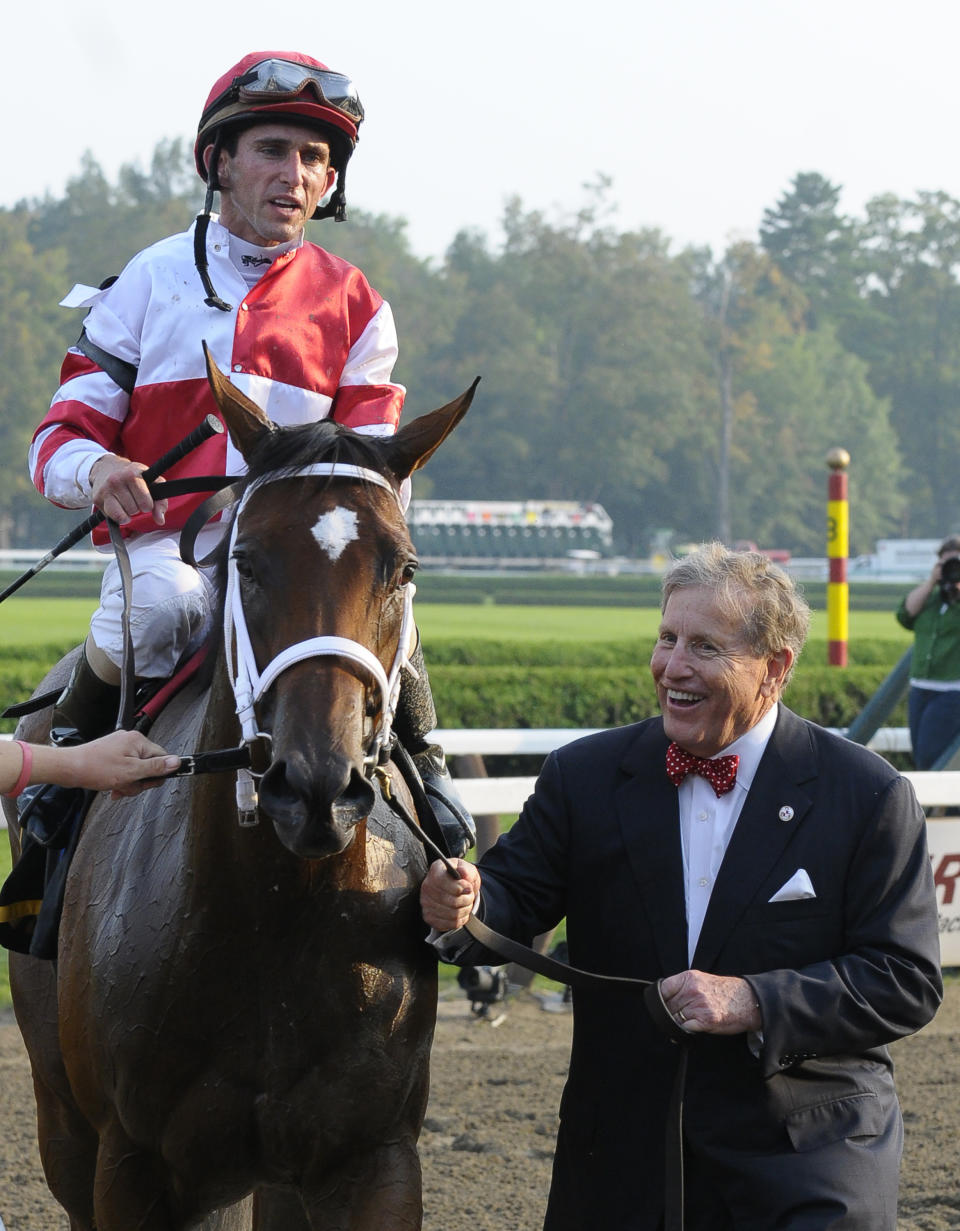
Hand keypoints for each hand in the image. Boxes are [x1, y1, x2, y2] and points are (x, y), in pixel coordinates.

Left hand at [62, 731, 179, 795]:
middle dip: (139, 780)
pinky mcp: (111, 754)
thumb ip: (156, 768)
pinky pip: (125, 768)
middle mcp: (130, 740)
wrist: (69, 768)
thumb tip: (177, 762)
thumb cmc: (95, 768)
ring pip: (136, 769)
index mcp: (138, 741)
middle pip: (149, 765)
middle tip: (128, 786)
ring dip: (129, 782)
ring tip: (117, 787)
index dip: (157, 774)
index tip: (147, 783)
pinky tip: (112, 786)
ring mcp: (120, 747)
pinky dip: (121, 779)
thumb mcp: (131, 772)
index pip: (162, 757)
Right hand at [90, 454, 167, 525]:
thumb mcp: (151, 481)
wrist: (106, 467)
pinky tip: (118, 507)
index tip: (145, 499)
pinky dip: (117, 517)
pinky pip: (111, 517)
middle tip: (133, 499)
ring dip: (127, 514)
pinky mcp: (97, 498)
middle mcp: (116, 480)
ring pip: (122, 517)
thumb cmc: (133, 476)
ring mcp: (105, 490)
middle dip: (136, 508)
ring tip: (126, 503)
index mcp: (132, 474)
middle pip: (134, 510)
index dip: (147, 505)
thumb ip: (161, 501)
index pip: (145, 503)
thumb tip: (160, 520)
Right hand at [420, 859, 479, 931]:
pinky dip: (461, 919)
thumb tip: (463, 873)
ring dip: (465, 909)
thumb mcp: (467, 869)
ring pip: (453, 914)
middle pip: (451, 901)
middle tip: (470, 896)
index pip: (442, 882)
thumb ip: (467, 870)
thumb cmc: (461, 877)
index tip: (468, 887)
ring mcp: (426, 903)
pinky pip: (451, 924)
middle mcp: (427, 887)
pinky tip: (462, 911)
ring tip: (467, 903)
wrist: (456, 889)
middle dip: (467, 899)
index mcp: (436, 870)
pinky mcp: (429, 918)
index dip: (459, 887)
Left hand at [659, 969, 761, 1034]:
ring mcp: (699, 1005)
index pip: (663, 989)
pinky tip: (690, 1030)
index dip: (660, 1000)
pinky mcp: (706, 1020)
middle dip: (669, 1014)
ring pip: (674, 1019)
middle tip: (677, 1017)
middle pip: (667, 1006)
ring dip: (676, 1024)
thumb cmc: (725, 992)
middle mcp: (692, 990)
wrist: (749, 1001)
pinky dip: (683, 1032)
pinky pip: (684, 1029)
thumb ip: (683, 987)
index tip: (661, 1006)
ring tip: (686, 1024)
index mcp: (689, 978)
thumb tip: (663, 999)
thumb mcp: (702, 981)